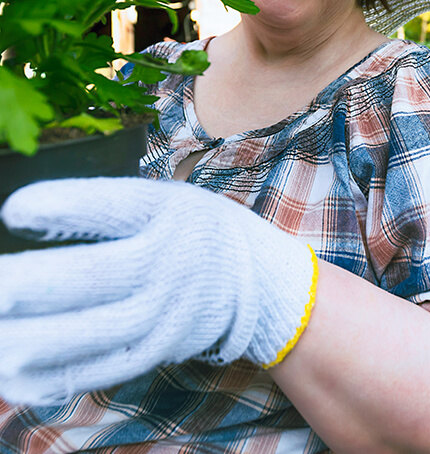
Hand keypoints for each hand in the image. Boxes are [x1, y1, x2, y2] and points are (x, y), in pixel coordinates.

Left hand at [0, 178, 315, 405]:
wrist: (259, 281)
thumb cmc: (194, 229)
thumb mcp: (162, 199)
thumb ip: (103, 207)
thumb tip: (25, 217)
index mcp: (165, 212)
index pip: (111, 206)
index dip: (61, 207)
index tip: (11, 210)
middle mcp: (166, 263)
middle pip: (94, 277)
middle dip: (33, 286)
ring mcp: (163, 315)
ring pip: (91, 333)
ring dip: (33, 340)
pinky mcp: (156, 351)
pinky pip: (101, 369)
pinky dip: (55, 376)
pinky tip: (14, 377)